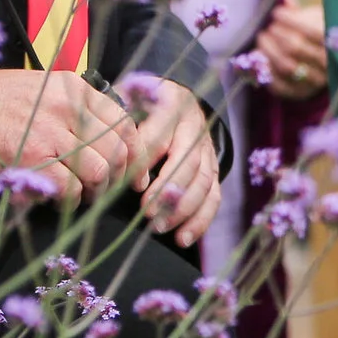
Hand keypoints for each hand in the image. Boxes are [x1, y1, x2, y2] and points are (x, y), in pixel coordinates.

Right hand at [0, 69, 134, 204]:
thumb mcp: (42, 88)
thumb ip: (75, 107)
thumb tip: (107, 138)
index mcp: (74, 88)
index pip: (124, 122)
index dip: (135, 153)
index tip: (133, 172)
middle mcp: (69, 106)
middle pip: (118, 150)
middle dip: (117, 178)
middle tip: (104, 190)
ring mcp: (51, 132)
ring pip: (100, 172)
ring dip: (95, 192)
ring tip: (80, 196)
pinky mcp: (32, 158)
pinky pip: (71, 188)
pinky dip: (69, 199)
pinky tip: (55, 197)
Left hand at [124, 79, 220, 248]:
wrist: (174, 99)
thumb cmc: (141, 106)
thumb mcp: (128, 104)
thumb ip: (123, 128)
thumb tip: (124, 167)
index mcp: (172, 104)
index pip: (161, 135)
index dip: (148, 162)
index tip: (133, 185)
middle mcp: (195, 127)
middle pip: (188, 161)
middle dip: (169, 191)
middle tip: (148, 213)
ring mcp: (207, 150)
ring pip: (203, 182)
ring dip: (183, 209)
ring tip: (160, 228)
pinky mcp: (213, 170)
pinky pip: (213, 197)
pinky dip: (200, 221)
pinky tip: (182, 238)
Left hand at [253, 2, 327, 99]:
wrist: (333, 63)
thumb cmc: (323, 33)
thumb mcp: (321, 18)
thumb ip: (305, 10)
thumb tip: (288, 1)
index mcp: (336, 44)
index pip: (313, 31)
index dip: (291, 20)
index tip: (277, 13)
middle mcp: (328, 65)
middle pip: (295, 47)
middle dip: (277, 33)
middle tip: (269, 27)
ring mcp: (315, 82)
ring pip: (286, 66)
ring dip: (268, 50)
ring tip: (262, 38)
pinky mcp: (302, 94)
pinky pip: (280, 86)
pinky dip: (267, 71)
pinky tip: (261, 58)